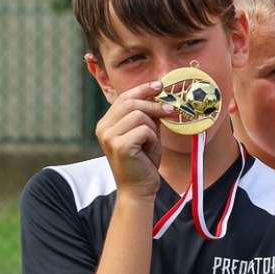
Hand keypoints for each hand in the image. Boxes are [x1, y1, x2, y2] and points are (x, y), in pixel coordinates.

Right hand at [97, 81, 170, 200]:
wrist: (139, 188)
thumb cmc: (143, 161)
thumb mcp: (146, 134)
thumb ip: (148, 116)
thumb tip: (160, 96)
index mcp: (106, 123)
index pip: (124, 97)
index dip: (143, 89)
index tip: (160, 85)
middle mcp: (103, 127)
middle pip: (131, 102)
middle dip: (154, 105)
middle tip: (171, 110)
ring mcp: (109, 136)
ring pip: (140, 115)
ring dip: (153, 129)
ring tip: (150, 144)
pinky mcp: (119, 145)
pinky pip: (144, 130)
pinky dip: (152, 139)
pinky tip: (148, 151)